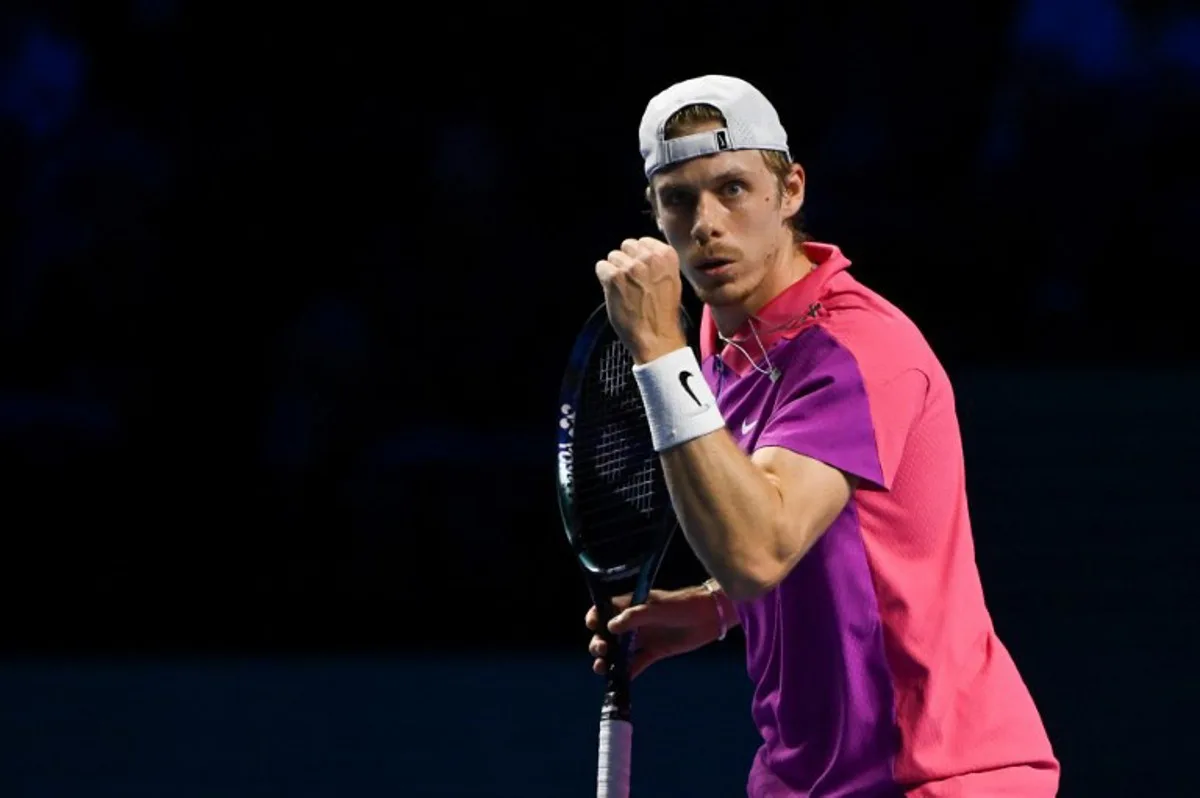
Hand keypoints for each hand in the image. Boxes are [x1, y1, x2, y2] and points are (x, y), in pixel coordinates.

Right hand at [585, 586, 724, 679]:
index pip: (605, 610)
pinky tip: (620, 680)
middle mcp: (633, 622)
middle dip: (598, 642)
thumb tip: (610, 627)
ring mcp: (643, 638)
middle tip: (601, 650)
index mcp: (631, 605)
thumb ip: (634, 617)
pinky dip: (626, 672)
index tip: (593, 626)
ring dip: (607, 660)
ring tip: (601, 668)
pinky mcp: (654, 652)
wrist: (710, 617)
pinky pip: (636, 664)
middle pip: (607, 634)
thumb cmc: (683, 605)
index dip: (595, 618)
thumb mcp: (658, 608)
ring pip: (618, 651)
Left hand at [594, 237, 686, 363]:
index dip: (639, 257)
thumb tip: (641, 253)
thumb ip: (659, 263)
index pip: (643, 242)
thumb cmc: (664, 313)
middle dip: (626, 261)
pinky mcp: (614, 277)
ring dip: (615, 271)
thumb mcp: (672, 280)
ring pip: (613, 256)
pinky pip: (601, 267)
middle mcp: (649, 257)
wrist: (656, 337)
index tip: (641, 271)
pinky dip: (604, 279)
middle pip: (627, 246)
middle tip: (631, 281)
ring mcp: (631, 267)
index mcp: (667, 255)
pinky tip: (614, 292)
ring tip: (624, 289)